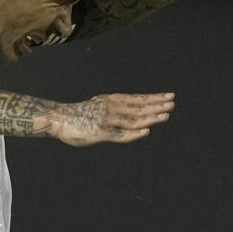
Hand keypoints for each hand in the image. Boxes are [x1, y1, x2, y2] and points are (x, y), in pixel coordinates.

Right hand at [51, 92, 174, 146]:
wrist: (59, 119)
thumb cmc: (81, 114)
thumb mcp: (101, 104)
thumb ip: (117, 106)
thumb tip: (134, 107)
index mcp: (112, 100)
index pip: (138, 99)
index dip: (154, 98)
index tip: (170, 96)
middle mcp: (111, 108)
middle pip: (138, 107)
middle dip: (157, 106)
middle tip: (172, 103)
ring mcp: (106, 120)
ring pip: (133, 120)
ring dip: (150, 117)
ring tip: (165, 115)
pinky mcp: (99, 133)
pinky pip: (120, 135)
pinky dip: (133, 134)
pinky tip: (145, 132)